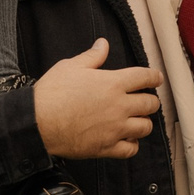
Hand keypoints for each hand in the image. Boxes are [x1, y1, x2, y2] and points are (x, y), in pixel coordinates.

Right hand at [29, 38, 162, 159]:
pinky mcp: (106, 147)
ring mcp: (115, 129)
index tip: (157, 78)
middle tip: (145, 100)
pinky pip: (130, 149)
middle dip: (150, 101)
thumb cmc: (51, 93)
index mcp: (113, 83)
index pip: (145, 78)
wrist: (36, 123)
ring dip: (143, 122)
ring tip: (136, 120)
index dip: (154, 77)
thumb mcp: (70, 67)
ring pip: (144, 127)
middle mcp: (119, 106)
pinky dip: (132, 144)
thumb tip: (103, 44)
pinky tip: (128, 140)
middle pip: (150, 104)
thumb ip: (92, 56)